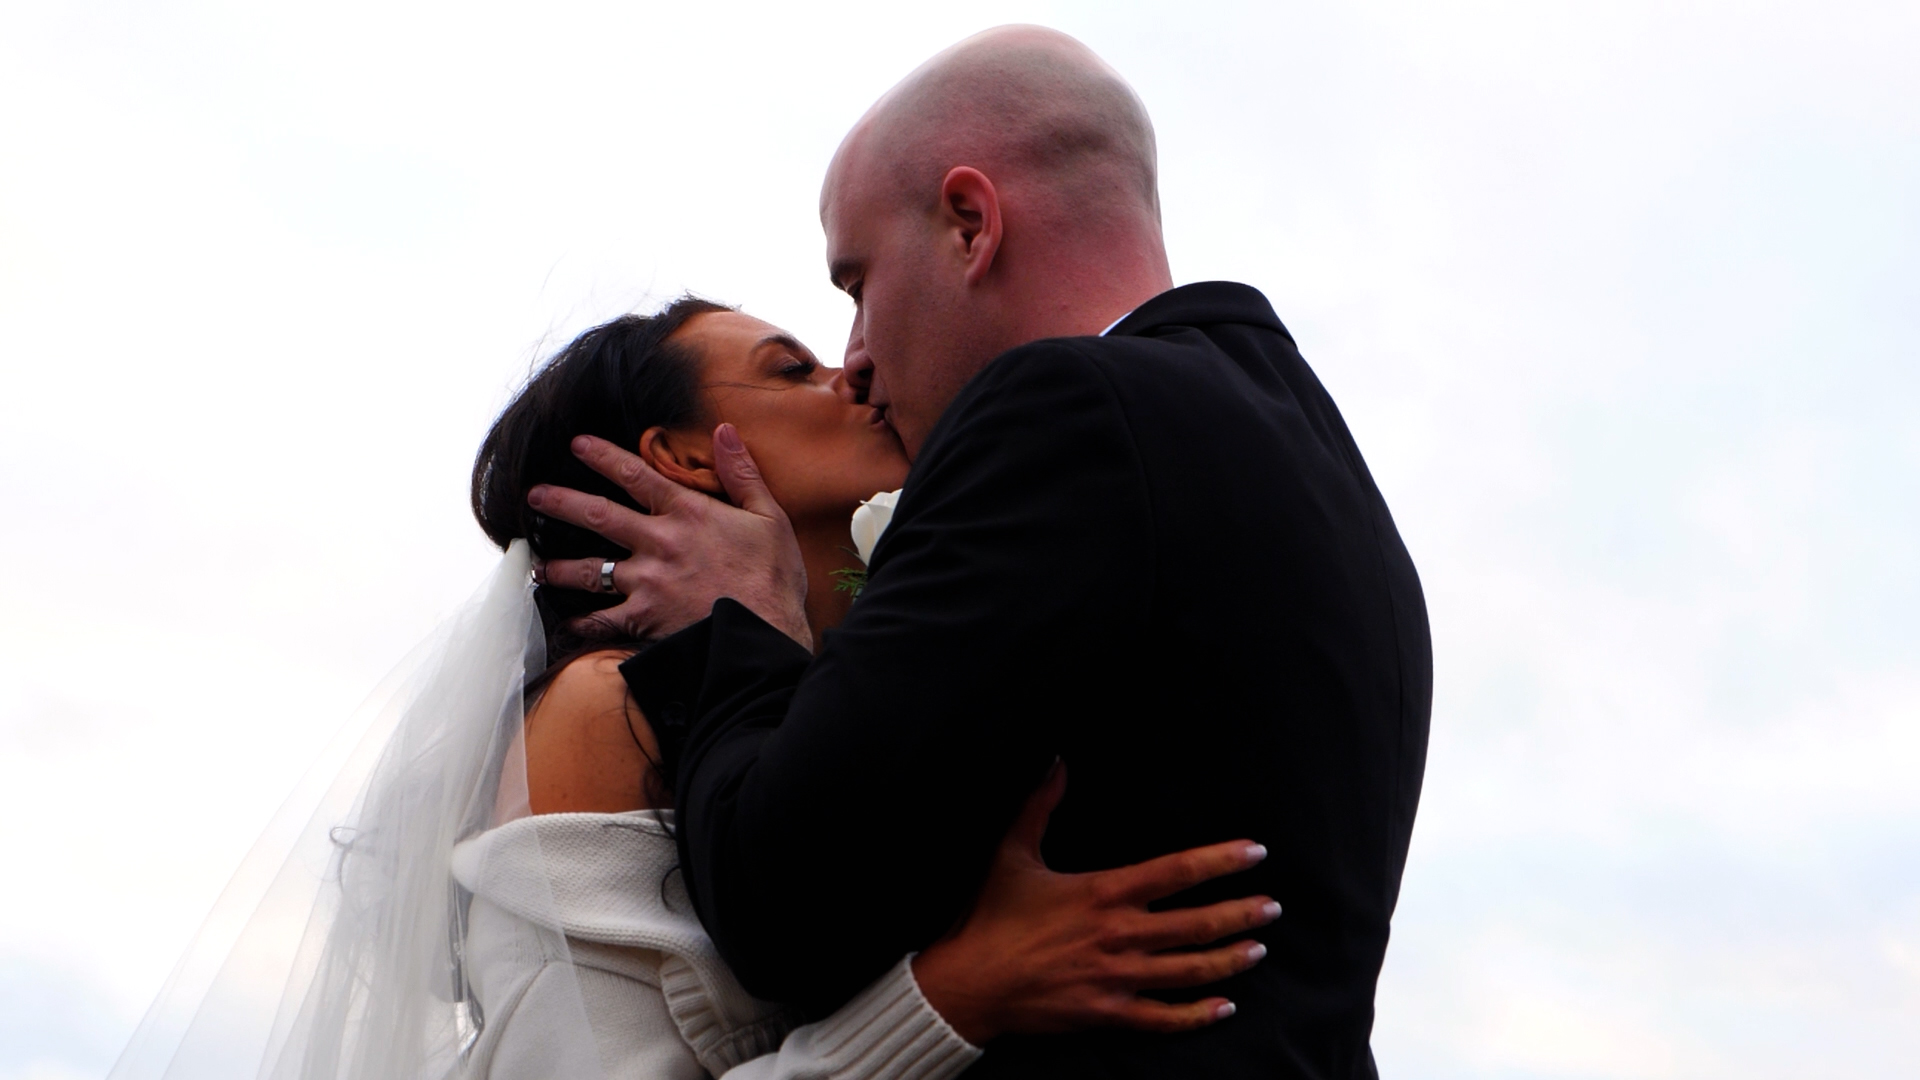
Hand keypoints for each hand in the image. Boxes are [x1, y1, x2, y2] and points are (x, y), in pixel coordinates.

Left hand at [528, 426, 811, 645]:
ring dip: (558, 567)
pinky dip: (582, 624)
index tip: (577, 444)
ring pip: (589, 571)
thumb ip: (742, 472)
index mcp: (687, 513)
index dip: (603, 457)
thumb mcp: (769, 516)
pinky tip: (566, 622)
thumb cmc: (773, 577)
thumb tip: (724, 430)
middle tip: (534, 496)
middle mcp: (658, 543)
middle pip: (598, 516)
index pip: (635, 475)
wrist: (764, 632)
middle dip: (561, 503)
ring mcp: (646, 582)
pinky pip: (602, 621)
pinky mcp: (644, 618)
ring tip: (537, 566)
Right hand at [910, 763, 1278, 1044]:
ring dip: (1228, 959)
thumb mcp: (1011, 853)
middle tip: (1273, 907)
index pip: (1176, 872)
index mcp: (1103, 892)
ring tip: (1258, 949)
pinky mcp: (1107, 1012)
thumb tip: (1055, 761)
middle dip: (1240, 913)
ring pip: (1189, 970)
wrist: (969, 982)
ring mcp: (1117, 977)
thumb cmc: (990, 917)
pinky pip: (1163, 1018)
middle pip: (1196, 924)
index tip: (1255, 852)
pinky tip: (1224, 1006)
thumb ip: (1039, 805)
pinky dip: (1197, 1014)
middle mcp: (1118, 934)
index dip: (1220, 860)